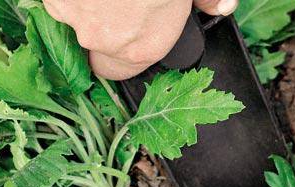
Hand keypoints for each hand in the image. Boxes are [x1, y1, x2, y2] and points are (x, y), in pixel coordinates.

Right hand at [43, 0, 238, 79]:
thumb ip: (208, 1)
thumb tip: (220, 8)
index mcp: (143, 48)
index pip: (117, 73)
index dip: (118, 56)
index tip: (122, 39)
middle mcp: (106, 41)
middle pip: (94, 45)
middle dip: (102, 26)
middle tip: (116, 3)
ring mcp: (76, 18)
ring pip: (73, 18)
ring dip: (86, 5)